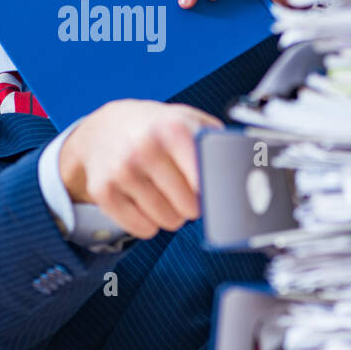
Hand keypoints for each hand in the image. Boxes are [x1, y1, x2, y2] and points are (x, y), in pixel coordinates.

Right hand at [59, 99, 222, 239]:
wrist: (103, 129)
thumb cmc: (154, 128)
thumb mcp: (187, 119)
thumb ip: (217, 142)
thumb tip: (247, 169)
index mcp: (172, 128)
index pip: (207, 179)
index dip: (214, 191)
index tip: (214, 190)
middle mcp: (145, 148)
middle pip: (191, 207)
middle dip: (193, 204)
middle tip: (184, 188)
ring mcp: (122, 171)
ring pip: (168, 221)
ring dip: (172, 215)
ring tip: (164, 193)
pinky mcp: (103, 192)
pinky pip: (143, 229)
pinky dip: (148, 223)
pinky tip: (143, 201)